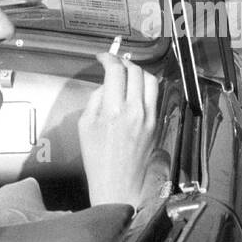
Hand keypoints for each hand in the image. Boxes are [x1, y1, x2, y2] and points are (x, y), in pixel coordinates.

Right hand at [78, 50, 159, 207]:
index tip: (102, 57)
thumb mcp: (85, 126)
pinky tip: (136, 90)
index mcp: (113, 111)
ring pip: (150, 80)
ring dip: (138, 71)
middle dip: (123, 62)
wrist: (117, 183)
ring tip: (127, 73)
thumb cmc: (97, 159)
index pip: (116, 71)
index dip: (108, 58)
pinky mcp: (156, 124)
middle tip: (113, 64)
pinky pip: (155, 96)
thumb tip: (107, 85)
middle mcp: (135, 111)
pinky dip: (146, 87)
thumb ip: (96, 99)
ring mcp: (149, 117)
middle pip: (135, 71)